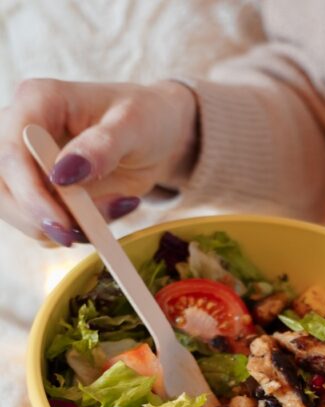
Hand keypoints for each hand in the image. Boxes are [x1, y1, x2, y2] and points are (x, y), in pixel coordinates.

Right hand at [0, 78, 197, 245]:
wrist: (155, 136)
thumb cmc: (145, 119)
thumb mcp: (133, 126)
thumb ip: (102, 146)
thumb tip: (63, 173)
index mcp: (38, 101)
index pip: (11, 152)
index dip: (30, 193)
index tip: (65, 223)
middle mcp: (20, 131)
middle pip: (3, 187)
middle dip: (40, 219)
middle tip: (86, 233)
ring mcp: (26, 164)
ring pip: (17, 212)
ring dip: (60, 228)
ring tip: (112, 210)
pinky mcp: (38, 192)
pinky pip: (40, 224)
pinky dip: (71, 231)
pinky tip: (104, 214)